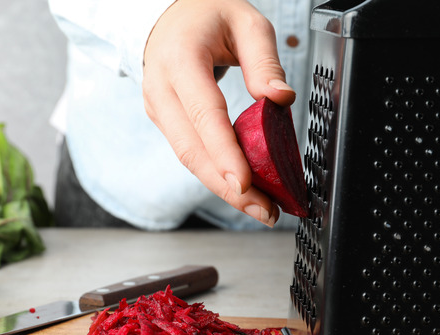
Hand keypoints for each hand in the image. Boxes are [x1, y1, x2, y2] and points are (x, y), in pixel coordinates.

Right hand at [142, 0, 295, 226]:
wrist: (166, 18)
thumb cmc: (206, 15)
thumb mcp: (246, 22)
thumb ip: (264, 61)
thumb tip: (281, 99)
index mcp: (179, 60)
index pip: (203, 113)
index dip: (224, 153)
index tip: (246, 183)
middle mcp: (160, 89)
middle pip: (191, 149)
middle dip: (227, 186)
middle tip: (263, 210)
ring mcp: (158, 109)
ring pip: (188, 158)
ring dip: (223, 188)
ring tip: (260, 208)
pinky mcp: (165, 122)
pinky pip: (190, 153)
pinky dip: (215, 174)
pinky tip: (242, 189)